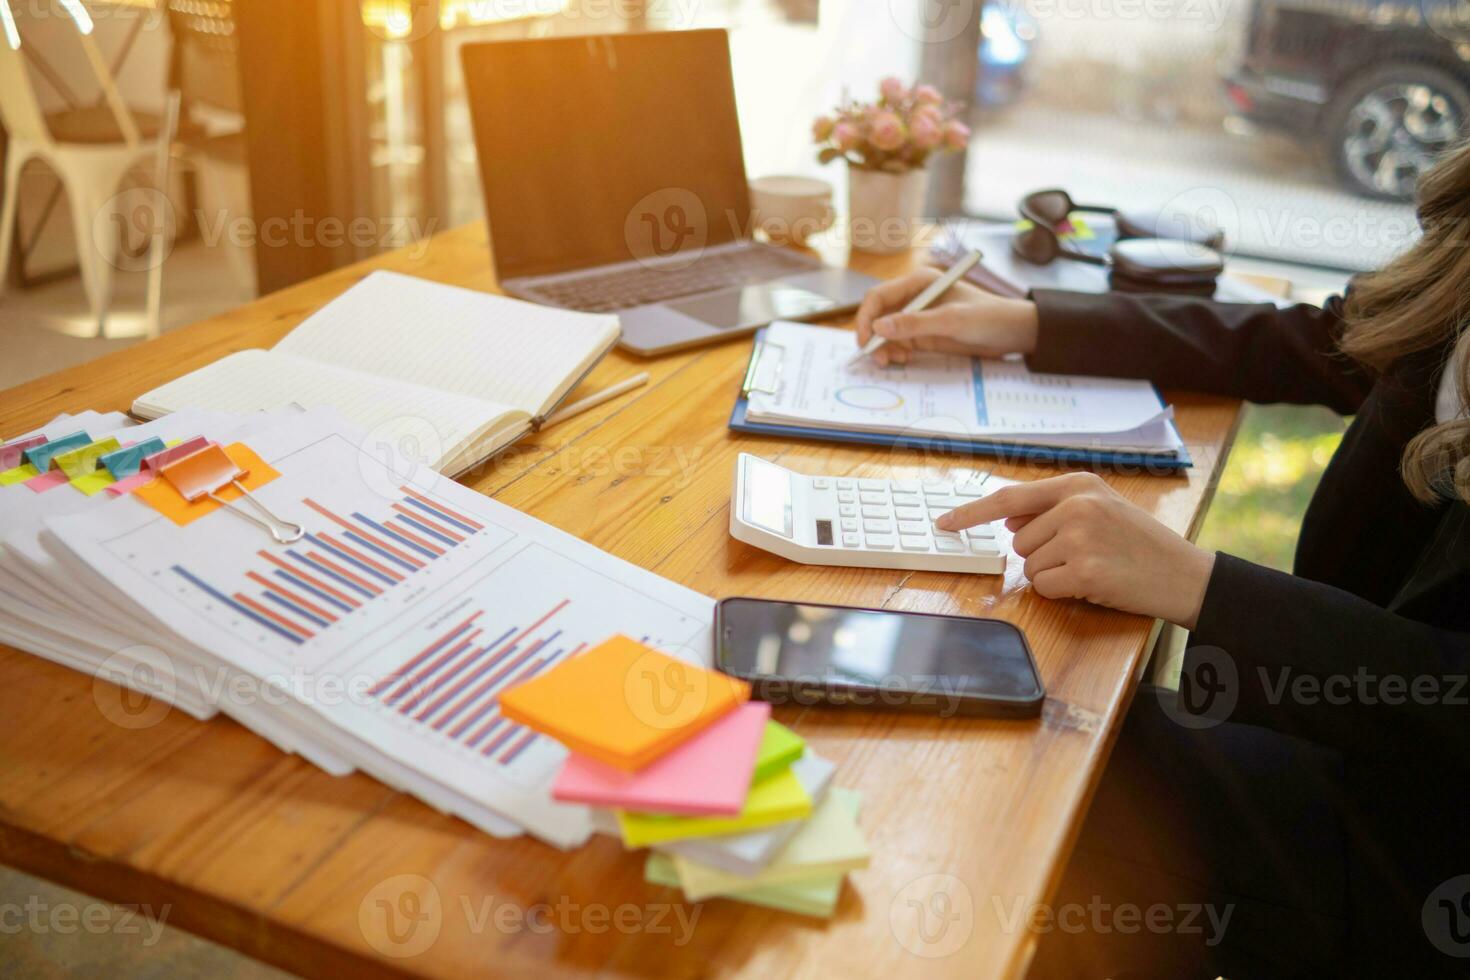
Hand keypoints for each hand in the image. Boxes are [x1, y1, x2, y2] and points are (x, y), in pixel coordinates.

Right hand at [853, 267, 1040, 367]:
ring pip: (885, 332)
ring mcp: (918, 317)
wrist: (1014, 333)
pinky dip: (894, 352)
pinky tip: (903, 360)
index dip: (866, 318)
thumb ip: (915, 324)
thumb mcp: (952, 320)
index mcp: (918, 282)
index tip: (865, 341)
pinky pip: (899, 343)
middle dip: (872, 336)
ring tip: (892, 362)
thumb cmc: (988, 317)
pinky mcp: (923, 334)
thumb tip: (878, 328)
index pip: (879, 296)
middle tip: (877, 358)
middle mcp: (914, 297)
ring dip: (883, 347)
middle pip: (878, 315)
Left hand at [936, 473, 1216, 627]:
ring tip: (1093, 566)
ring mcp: (1079, 537)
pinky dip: (1063, 592)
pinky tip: (1094, 583)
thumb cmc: (1140, 544)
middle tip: (1085, 555)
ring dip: (1054, 575)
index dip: (972, 512)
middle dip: (1042, 555)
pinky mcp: (1084, 571)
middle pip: (1018, 542)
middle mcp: (1076, 505)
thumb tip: (1008, 523)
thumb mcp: (1102, 508)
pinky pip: (1045, 588)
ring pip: (1029, 567)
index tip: (944, 523)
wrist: (1185, 574)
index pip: (1009, 498)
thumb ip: (1054, 509)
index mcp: (1078, 484)